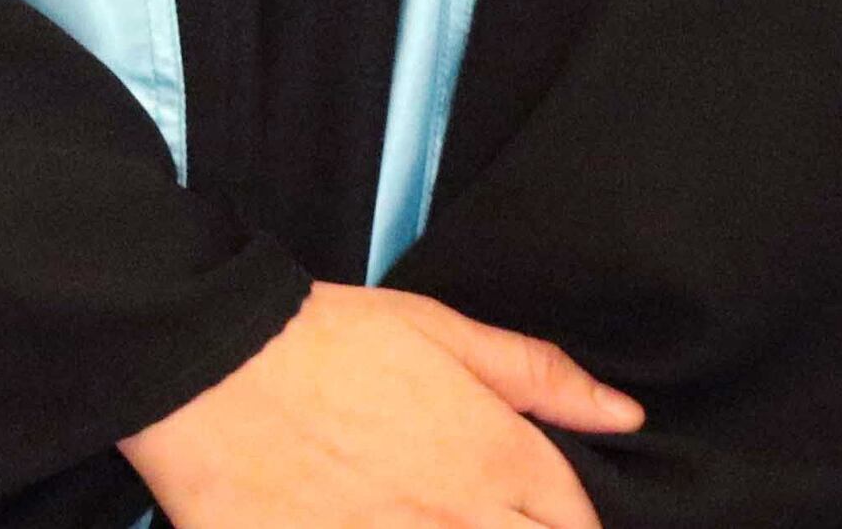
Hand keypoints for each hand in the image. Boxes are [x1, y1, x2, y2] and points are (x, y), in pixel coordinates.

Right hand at [123, 284, 645, 528]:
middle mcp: (461, 520)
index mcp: (496, 458)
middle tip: (494, 516)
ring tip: (437, 525)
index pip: (577, 524)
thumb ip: (539, 377)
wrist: (216, 366)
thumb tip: (625, 413)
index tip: (550, 519)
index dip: (573, 526)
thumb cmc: (329, 339)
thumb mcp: (443, 333)